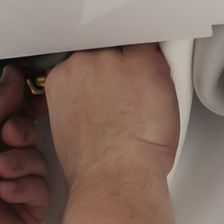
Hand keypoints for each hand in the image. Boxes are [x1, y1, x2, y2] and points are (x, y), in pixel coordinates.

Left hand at [0, 66, 49, 223]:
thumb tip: (11, 77)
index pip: (6, 114)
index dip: (22, 103)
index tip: (34, 93)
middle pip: (26, 133)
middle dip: (20, 130)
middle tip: (8, 136)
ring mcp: (11, 187)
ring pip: (38, 159)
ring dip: (21, 161)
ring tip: (0, 170)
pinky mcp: (26, 212)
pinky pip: (43, 189)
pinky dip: (26, 187)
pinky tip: (5, 193)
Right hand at [45, 45, 180, 181]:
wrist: (114, 174)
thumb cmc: (95, 166)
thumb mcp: (70, 127)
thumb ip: (80, 101)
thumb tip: (97, 98)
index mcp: (61, 78)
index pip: (85, 59)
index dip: (102, 74)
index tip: (111, 87)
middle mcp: (83, 62)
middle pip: (107, 50)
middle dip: (120, 70)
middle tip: (131, 98)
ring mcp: (113, 60)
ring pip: (132, 49)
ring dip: (141, 70)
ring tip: (145, 103)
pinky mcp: (144, 63)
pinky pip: (156, 51)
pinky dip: (162, 69)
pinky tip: (161, 93)